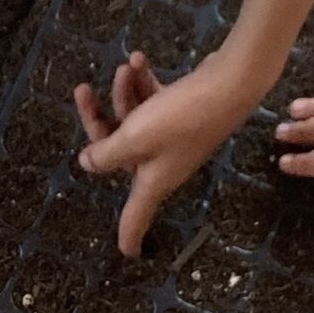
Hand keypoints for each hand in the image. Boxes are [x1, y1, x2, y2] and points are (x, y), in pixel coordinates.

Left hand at [72, 50, 260, 256]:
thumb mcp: (134, 137)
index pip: (137, 217)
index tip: (127, 254)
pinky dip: (143, 83)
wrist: (230, 85)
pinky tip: (139, 59)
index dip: (130, 236)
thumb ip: (106, 154)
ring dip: (123, 91)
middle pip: (118, 153)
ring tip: (125, 66)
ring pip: (133, 121)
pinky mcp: (181, 113)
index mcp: (152, 180)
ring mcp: (172, 139)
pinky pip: (152, 103)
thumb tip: (88, 163)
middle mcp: (161, 164)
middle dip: (98, 120)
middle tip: (83, 91)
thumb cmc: (181, 118)